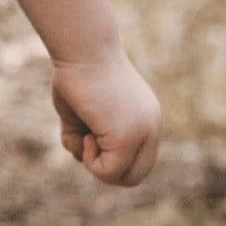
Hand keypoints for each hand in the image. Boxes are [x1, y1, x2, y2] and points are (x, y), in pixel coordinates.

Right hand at [51, 50, 162, 186]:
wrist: (82, 47)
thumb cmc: (74, 69)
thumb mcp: (81, 108)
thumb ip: (89, 132)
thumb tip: (85, 152)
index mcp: (144, 116)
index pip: (136, 157)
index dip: (108, 156)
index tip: (86, 133)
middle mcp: (150, 127)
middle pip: (135, 174)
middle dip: (104, 167)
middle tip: (85, 141)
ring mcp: (143, 134)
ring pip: (123, 178)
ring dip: (94, 163)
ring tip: (84, 134)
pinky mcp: (127, 139)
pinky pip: (108, 172)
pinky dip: (90, 160)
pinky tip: (87, 135)